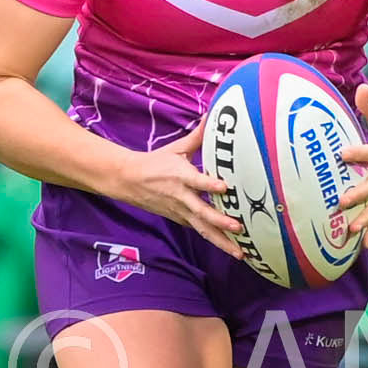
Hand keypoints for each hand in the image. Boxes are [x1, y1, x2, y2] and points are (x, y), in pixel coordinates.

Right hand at [115, 119, 243, 257]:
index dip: (210, 185)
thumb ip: (198, 136)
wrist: (128, 181)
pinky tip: (232, 249)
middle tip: (239, 227)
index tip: (225, 187)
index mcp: (180, 176)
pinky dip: (215, 240)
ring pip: (202, 229)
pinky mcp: (181, 220)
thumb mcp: (176, 148)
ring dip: (221, 241)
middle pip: (202, 213)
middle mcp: (181, 197)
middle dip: (220, 222)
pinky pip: (200, 231)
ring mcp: (181, 212)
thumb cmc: (156, 163)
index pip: (197, 181)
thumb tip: (212, 115)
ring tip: (239, 253)